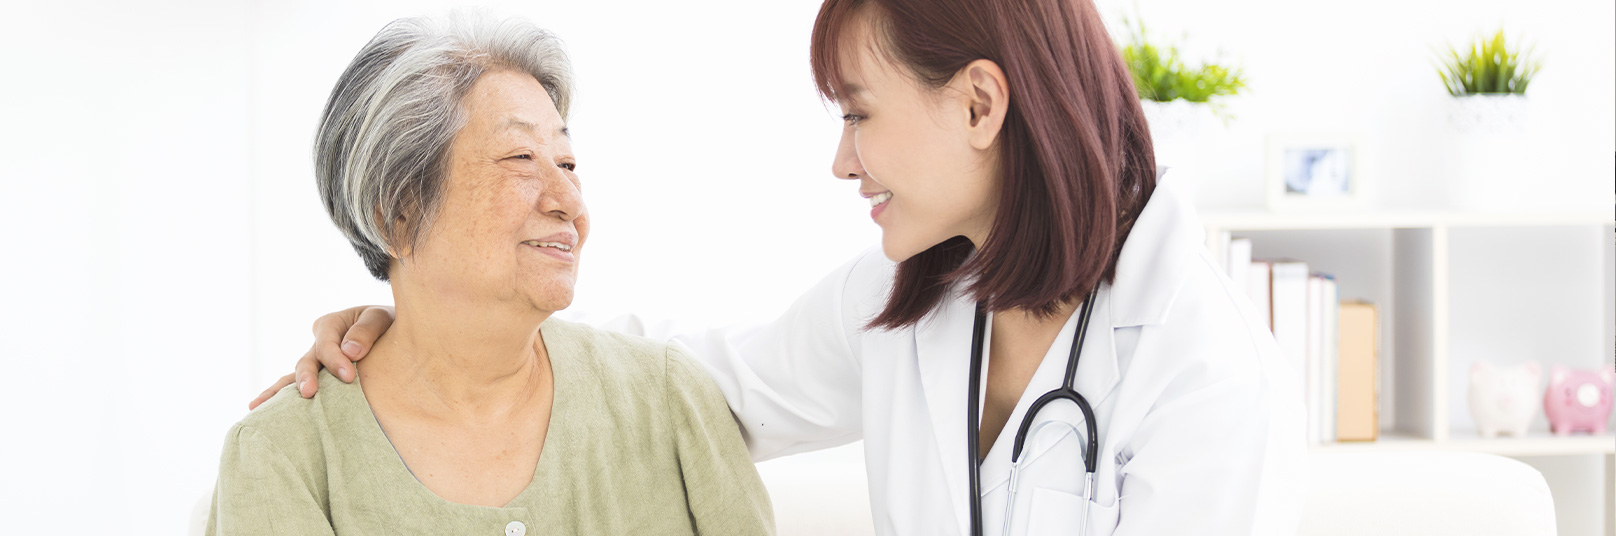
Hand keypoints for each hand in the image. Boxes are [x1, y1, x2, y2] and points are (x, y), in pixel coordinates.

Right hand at [248, 305, 395, 408]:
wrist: (394, 334)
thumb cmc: (389, 324)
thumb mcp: (380, 318)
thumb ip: (366, 331)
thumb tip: (350, 352)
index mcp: (331, 325)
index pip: (327, 344)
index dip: (335, 359)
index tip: (349, 376)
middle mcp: (318, 344)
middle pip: (307, 361)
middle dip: (307, 377)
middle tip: (310, 392)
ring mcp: (316, 362)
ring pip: (294, 376)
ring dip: (281, 392)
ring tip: (263, 407)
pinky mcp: (319, 379)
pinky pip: (295, 388)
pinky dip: (278, 397)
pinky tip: (257, 409)